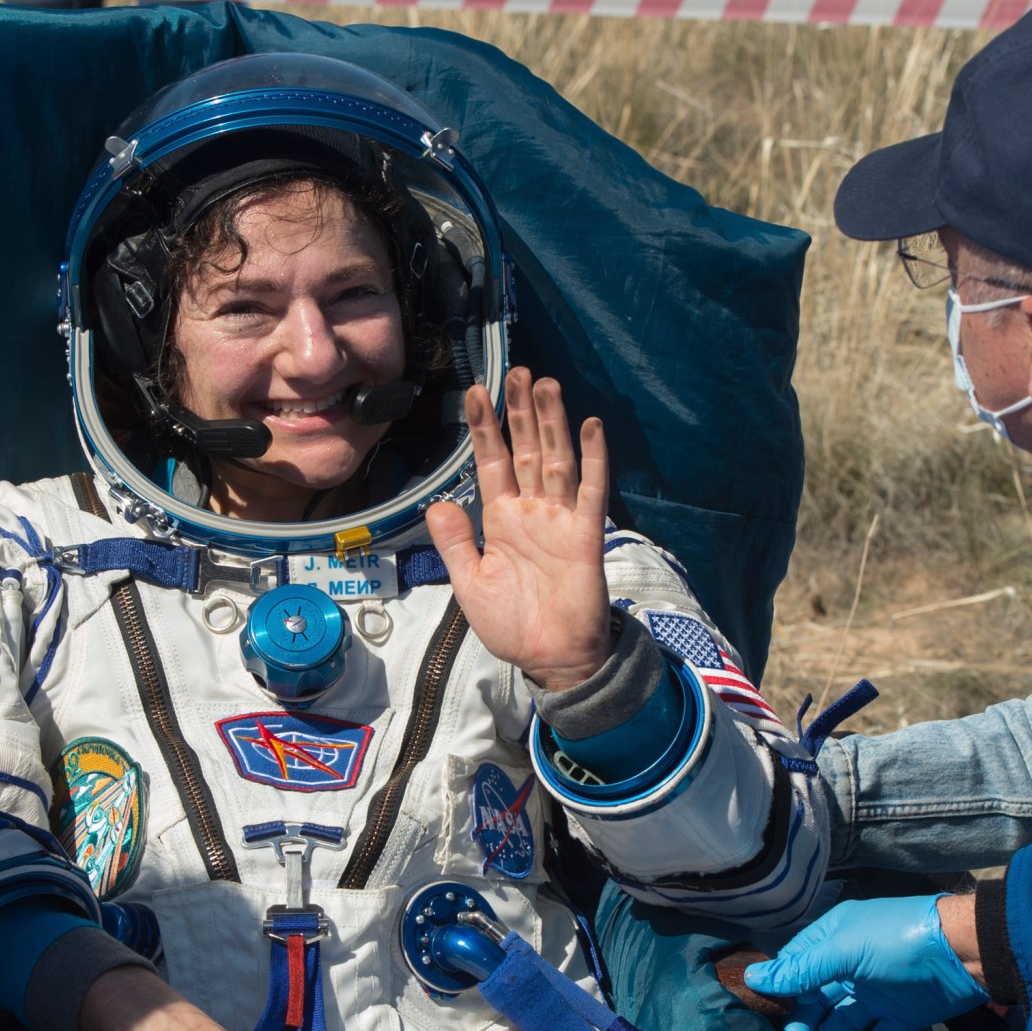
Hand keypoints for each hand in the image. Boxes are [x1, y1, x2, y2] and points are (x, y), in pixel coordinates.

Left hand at [425, 368, 612, 690]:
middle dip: (519, 412)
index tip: (475, 393)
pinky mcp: (586, 535)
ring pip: (555, 459)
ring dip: (551, 422)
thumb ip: (455, 542)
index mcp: (501, 520)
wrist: (550, 659)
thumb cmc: (512, 624)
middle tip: (516, 371)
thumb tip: (439, 502)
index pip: (491, 463)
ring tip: (544, 383)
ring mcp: (560, 519)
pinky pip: (590, 491)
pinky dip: (593, 459)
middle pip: (525, 450)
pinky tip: (590, 427)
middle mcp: (531, 511)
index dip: (484, 429)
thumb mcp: (470, 583)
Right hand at [742, 894, 985, 1030]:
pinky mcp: (906, 1015)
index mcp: (837, 939)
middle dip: (806, 1020)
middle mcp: (854, 965)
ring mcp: (880, 992)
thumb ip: (801, 971)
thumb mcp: (843, 951)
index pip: (799, 963)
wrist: (967, 952)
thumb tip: (755, 978)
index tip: (766, 1011)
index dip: (783, 986)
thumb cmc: (897, 941)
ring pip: (846, 1021)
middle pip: (820, 997)